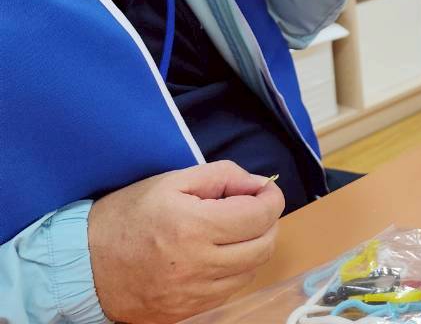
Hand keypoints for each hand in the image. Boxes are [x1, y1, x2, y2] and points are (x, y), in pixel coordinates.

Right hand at [88, 161, 285, 323]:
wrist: (83, 265)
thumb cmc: (126, 216)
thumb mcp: (171, 181)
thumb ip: (221, 176)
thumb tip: (257, 184)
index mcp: (195, 226)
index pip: (261, 215)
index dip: (272, 197)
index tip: (264, 190)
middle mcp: (199, 264)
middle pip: (265, 246)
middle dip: (268, 222)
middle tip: (253, 209)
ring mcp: (194, 293)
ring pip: (252, 271)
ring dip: (254, 247)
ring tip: (235, 232)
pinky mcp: (187, 312)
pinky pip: (230, 291)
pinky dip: (235, 270)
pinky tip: (219, 255)